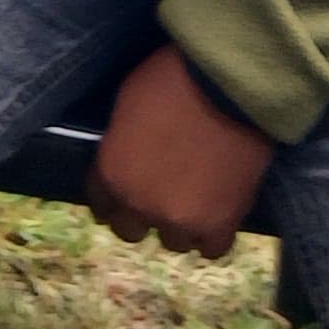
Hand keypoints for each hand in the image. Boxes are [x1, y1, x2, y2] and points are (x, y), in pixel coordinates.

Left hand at [87, 43, 277, 259]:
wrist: (227, 84)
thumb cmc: (171, 80)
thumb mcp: (127, 104)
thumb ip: (122, 142)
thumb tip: (128, 153)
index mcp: (111, 174)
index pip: (101, 205)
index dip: (112, 199)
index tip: (125, 193)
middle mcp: (140, 205)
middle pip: (131, 230)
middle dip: (142, 215)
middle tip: (160, 196)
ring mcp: (181, 219)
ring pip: (173, 241)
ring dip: (180, 224)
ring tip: (194, 201)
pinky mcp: (221, 224)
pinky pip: (212, 249)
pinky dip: (213, 235)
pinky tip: (217, 216)